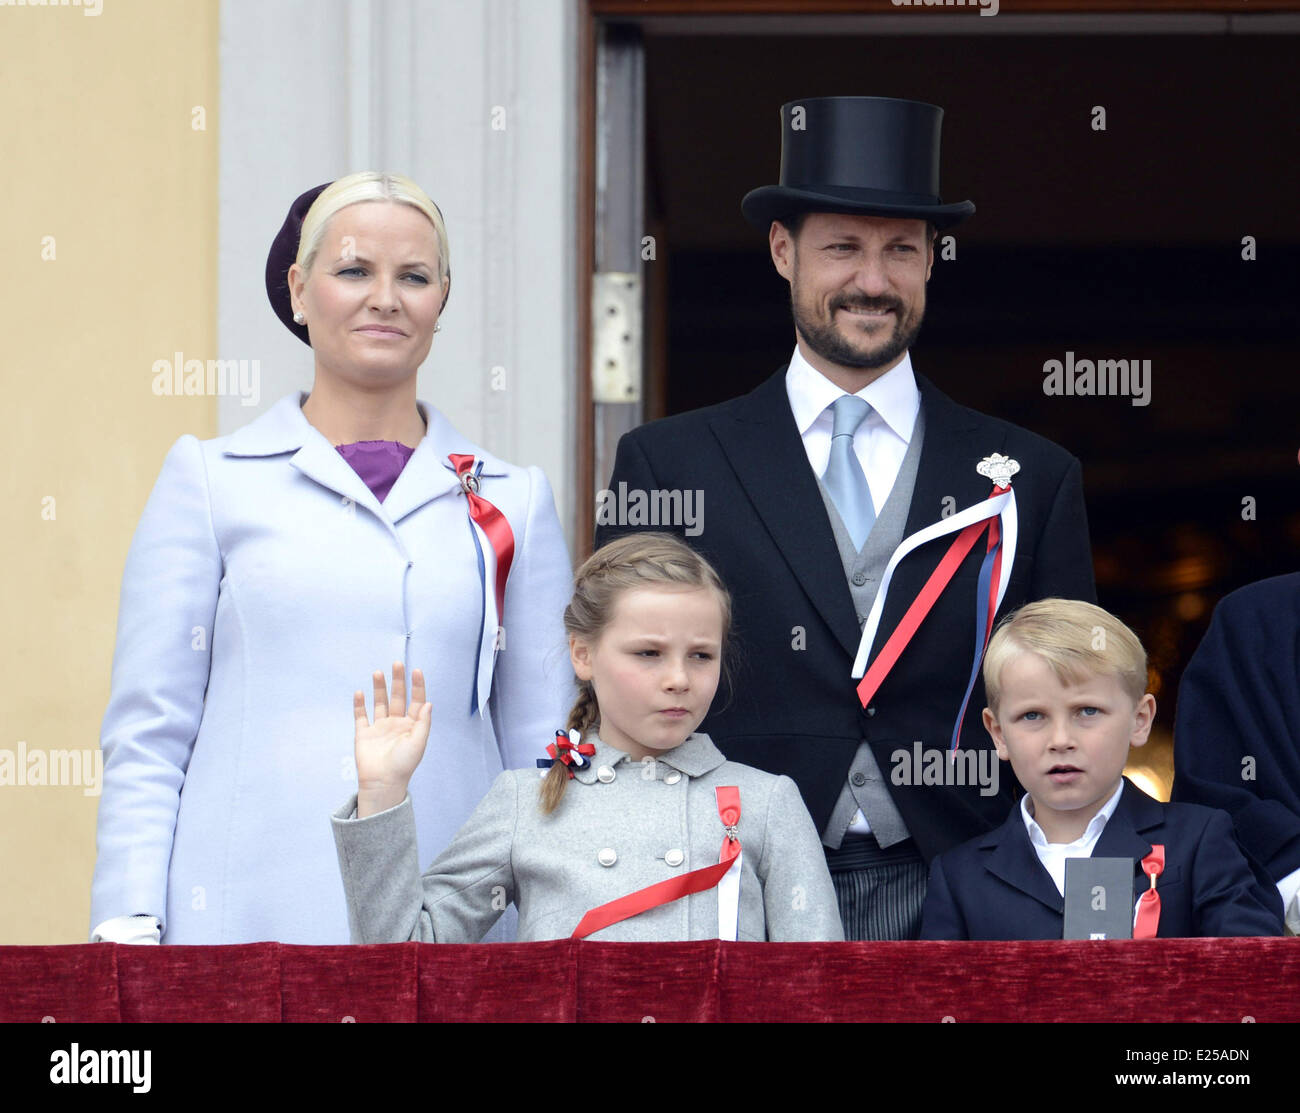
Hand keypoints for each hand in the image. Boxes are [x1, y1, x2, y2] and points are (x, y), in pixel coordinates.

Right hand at [353, 662, 430, 816]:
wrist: (382, 783)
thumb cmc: (403, 765)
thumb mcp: (418, 743)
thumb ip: (423, 722)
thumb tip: (428, 702)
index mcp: (412, 725)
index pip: (416, 701)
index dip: (417, 686)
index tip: (416, 671)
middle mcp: (396, 723)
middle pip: (398, 697)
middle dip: (398, 681)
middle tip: (397, 664)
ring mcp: (379, 727)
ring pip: (380, 702)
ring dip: (379, 688)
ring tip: (378, 673)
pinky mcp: (364, 733)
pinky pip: (361, 716)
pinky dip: (359, 704)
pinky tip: (360, 692)